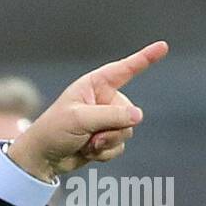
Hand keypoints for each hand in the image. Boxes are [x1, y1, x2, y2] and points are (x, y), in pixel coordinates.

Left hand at [7, 41, 168, 181]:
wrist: (42, 159)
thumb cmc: (53, 131)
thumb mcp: (80, 119)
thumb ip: (111, 116)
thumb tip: (138, 116)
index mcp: (94, 86)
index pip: (124, 70)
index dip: (144, 58)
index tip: (163, 47)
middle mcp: (103, 100)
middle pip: (129, 112)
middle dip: (112, 127)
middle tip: (88, 134)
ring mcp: (105, 121)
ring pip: (127, 131)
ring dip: (107, 142)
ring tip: (85, 143)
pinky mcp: (105, 139)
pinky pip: (119, 147)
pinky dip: (105, 153)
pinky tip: (87, 152)